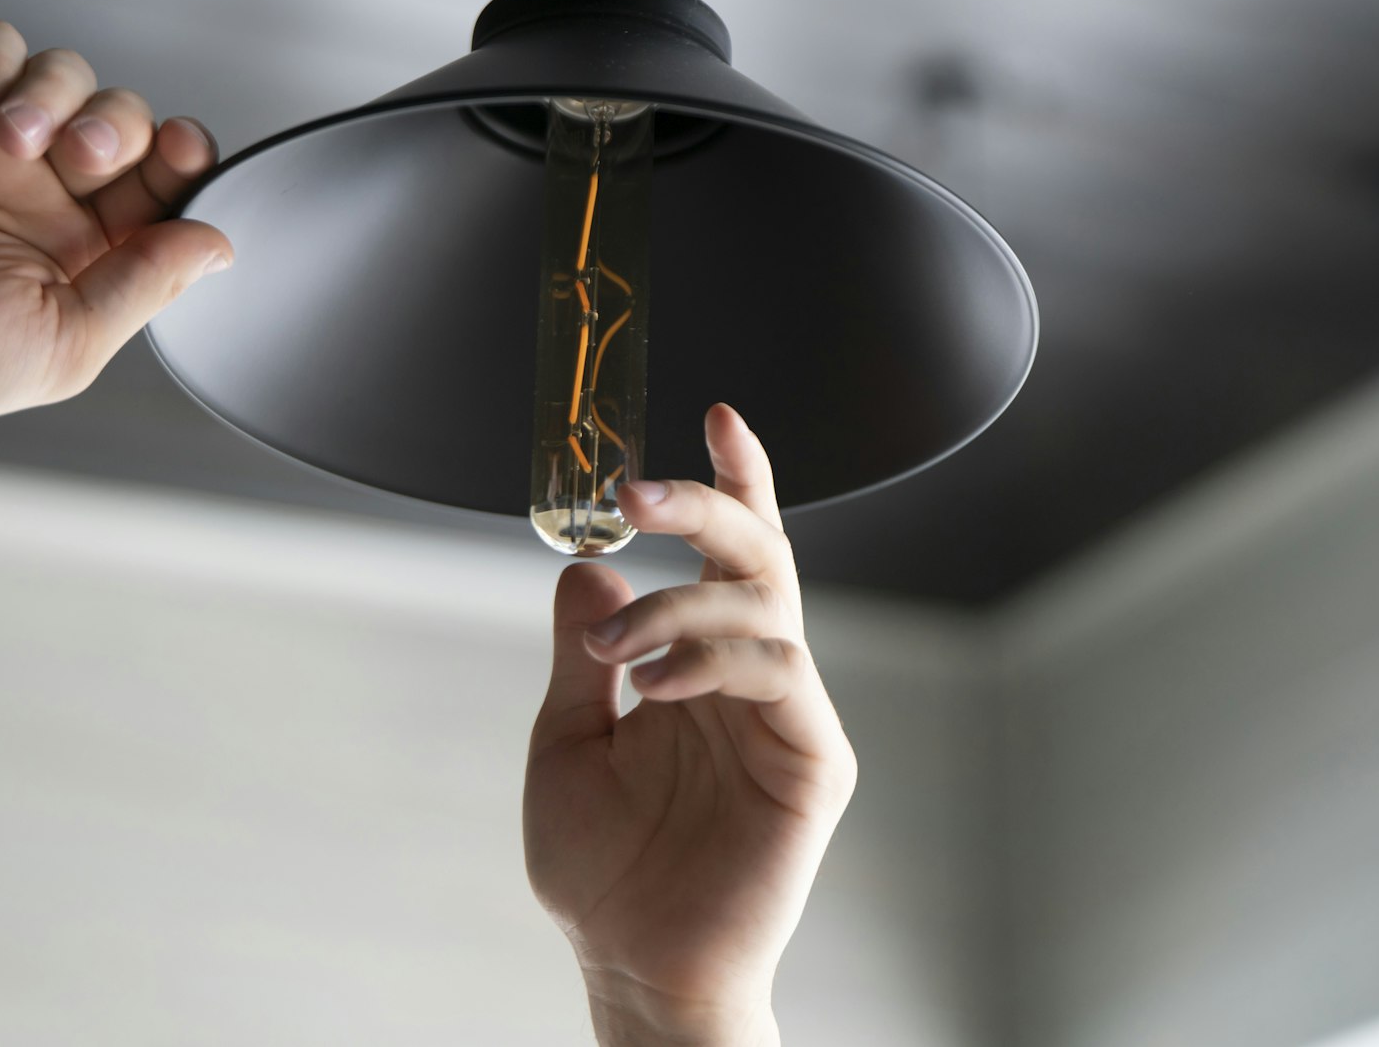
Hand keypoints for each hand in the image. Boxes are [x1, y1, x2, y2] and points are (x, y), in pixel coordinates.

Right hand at [0, 19, 232, 433]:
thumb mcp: (63, 342)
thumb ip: (146, 285)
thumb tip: (220, 242)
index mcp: (86, 248)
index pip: (166, 185)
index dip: (187, 162)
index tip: (184, 156)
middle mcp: (44, 189)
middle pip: (129, 120)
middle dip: (127, 129)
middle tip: (88, 159)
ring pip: (70, 74)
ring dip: (64, 97)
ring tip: (17, 145)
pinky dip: (4, 69)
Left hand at [524, 404, 857, 1046]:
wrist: (633, 964)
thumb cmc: (603, 867)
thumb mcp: (565, 741)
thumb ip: (580, 653)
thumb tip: (586, 567)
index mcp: (703, 663)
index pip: (730, 555)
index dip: (733, 481)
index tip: (714, 414)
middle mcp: (755, 676)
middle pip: (758, 556)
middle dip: (705, 505)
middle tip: (635, 493)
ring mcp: (789, 715)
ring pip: (764, 605)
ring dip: (679, 605)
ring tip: (615, 657)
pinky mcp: (813, 760)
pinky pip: (777, 673)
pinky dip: (712, 661)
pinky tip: (655, 689)